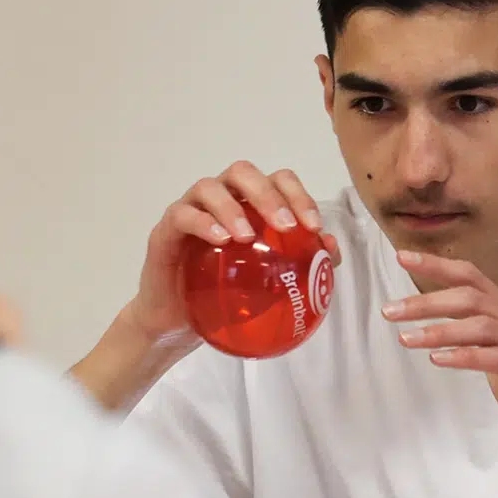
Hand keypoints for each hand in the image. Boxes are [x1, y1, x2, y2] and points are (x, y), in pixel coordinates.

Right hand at [124, 161, 340, 342]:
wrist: (177, 324)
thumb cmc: (223, 298)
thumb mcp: (266, 286)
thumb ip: (300, 265)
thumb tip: (331, 250)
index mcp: (247, 205)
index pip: (277, 182)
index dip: (299, 195)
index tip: (314, 227)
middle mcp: (220, 199)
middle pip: (243, 173)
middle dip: (268, 194)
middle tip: (286, 225)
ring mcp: (191, 209)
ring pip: (210, 187)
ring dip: (233, 207)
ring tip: (248, 236)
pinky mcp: (166, 229)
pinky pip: (183, 215)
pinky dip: (203, 223)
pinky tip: (221, 241)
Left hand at [384, 250, 497, 464]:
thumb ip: (477, 339)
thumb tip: (438, 327)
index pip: (473, 278)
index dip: (438, 266)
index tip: (402, 257)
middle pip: (473, 298)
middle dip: (427, 301)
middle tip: (391, 312)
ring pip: (483, 326)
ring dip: (441, 330)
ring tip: (407, 338)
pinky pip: (497, 359)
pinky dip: (465, 356)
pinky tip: (438, 359)